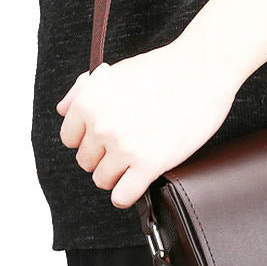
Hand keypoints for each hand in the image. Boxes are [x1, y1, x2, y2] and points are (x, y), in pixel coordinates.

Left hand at [56, 36, 242, 208]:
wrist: (203, 70)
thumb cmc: (164, 69)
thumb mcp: (115, 72)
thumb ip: (83, 91)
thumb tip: (63, 111)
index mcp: (88, 102)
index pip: (71, 139)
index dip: (91, 138)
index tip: (109, 135)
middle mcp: (101, 125)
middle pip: (86, 161)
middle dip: (105, 156)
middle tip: (130, 145)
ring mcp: (124, 147)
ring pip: (102, 180)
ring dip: (118, 175)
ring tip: (136, 161)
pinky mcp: (149, 164)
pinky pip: (122, 196)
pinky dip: (127, 194)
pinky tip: (137, 183)